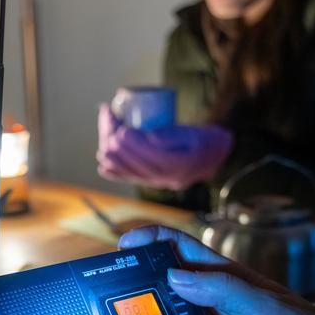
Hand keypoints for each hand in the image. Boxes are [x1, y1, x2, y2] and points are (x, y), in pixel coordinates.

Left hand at [96, 105, 232, 190]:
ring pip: (133, 173)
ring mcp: (159, 183)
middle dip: (121, 149)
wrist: (210, 158)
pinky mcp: (152, 182)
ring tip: (103, 145)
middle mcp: (168, 178)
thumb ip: (171, 135)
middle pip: (139, 165)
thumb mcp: (191, 133)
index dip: (136, 145)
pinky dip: (116, 174)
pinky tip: (103, 167)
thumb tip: (149, 138)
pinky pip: (132, 180)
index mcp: (180, 165)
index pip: (154, 156)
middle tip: (110, 133)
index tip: (122, 131)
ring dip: (115, 159)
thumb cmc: (200, 140)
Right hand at [119, 226, 314, 314]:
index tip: (124, 245)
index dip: (153, 242)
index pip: (181, 251)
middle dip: (138, 299)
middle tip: (114, 303)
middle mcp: (206, 309)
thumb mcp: (262, 304)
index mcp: (220, 281)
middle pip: (162, 297)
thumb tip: (172, 277)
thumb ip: (219, 289)